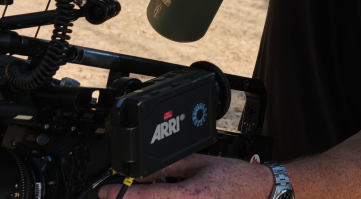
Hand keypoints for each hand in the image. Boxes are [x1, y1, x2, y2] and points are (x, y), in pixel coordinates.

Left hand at [98, 154, 272, 198]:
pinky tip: (167, 194)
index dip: (122, 195)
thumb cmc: (232, 177)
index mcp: (191, 195)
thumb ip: (168, 168)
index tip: (104, 191)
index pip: (148, 197)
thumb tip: (142, 172)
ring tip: (150, 190)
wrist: (256, 191)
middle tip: (118, 193)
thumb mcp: (197, 164)